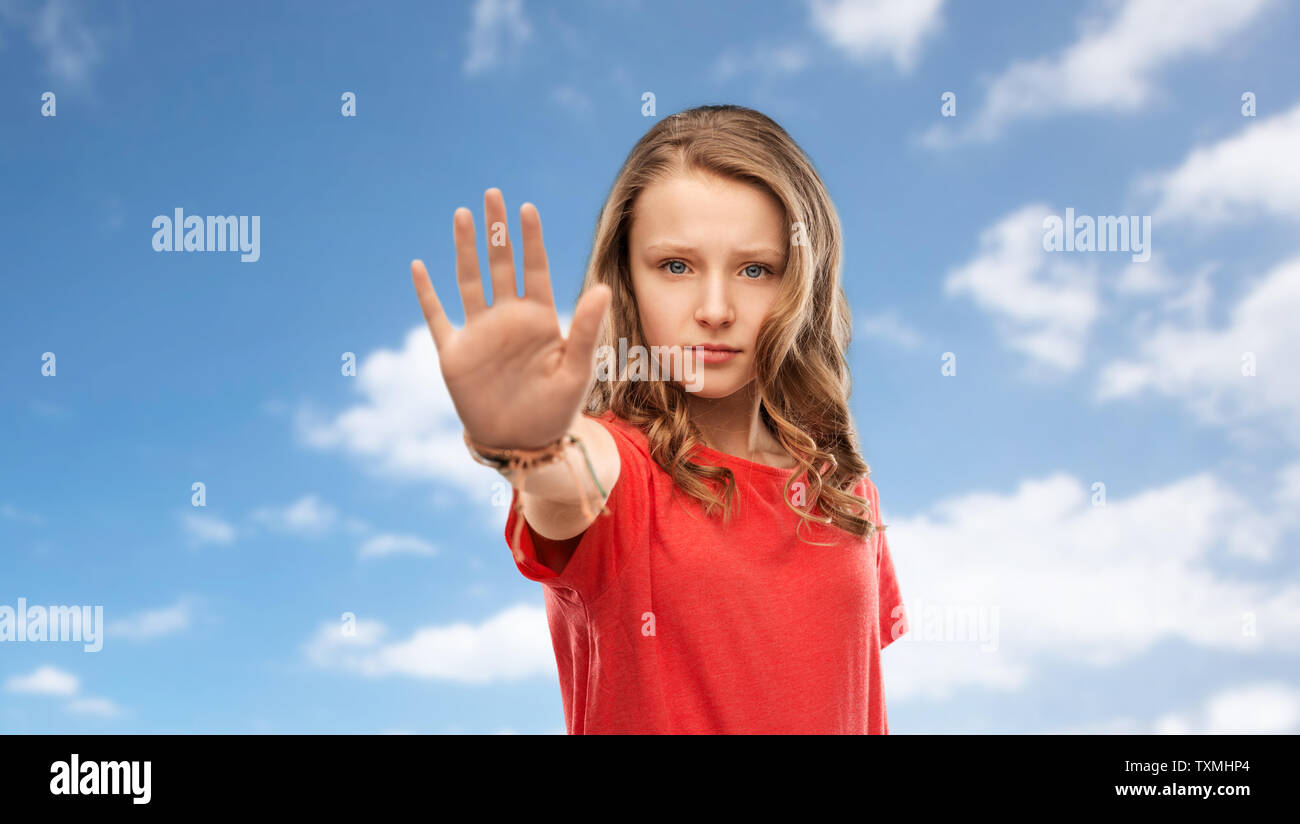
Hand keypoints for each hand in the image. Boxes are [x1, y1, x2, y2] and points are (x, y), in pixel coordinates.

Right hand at [411, 188, 611, 449]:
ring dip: (465, 248)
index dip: (530, 240)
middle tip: (493, 194)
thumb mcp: (577, 369)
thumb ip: (587, 328)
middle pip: (501, 265)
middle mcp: (508, 319)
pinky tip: (419, 267)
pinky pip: (437, 317)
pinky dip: (427, 294)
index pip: (535, 269)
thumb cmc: (556, 410)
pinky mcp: (455, 352)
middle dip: (497, 230)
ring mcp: (480, 332)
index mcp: (540, 319)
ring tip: (462, 214)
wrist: (523, 443)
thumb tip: (602, 287)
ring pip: (469, 280)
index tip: (527, 209)